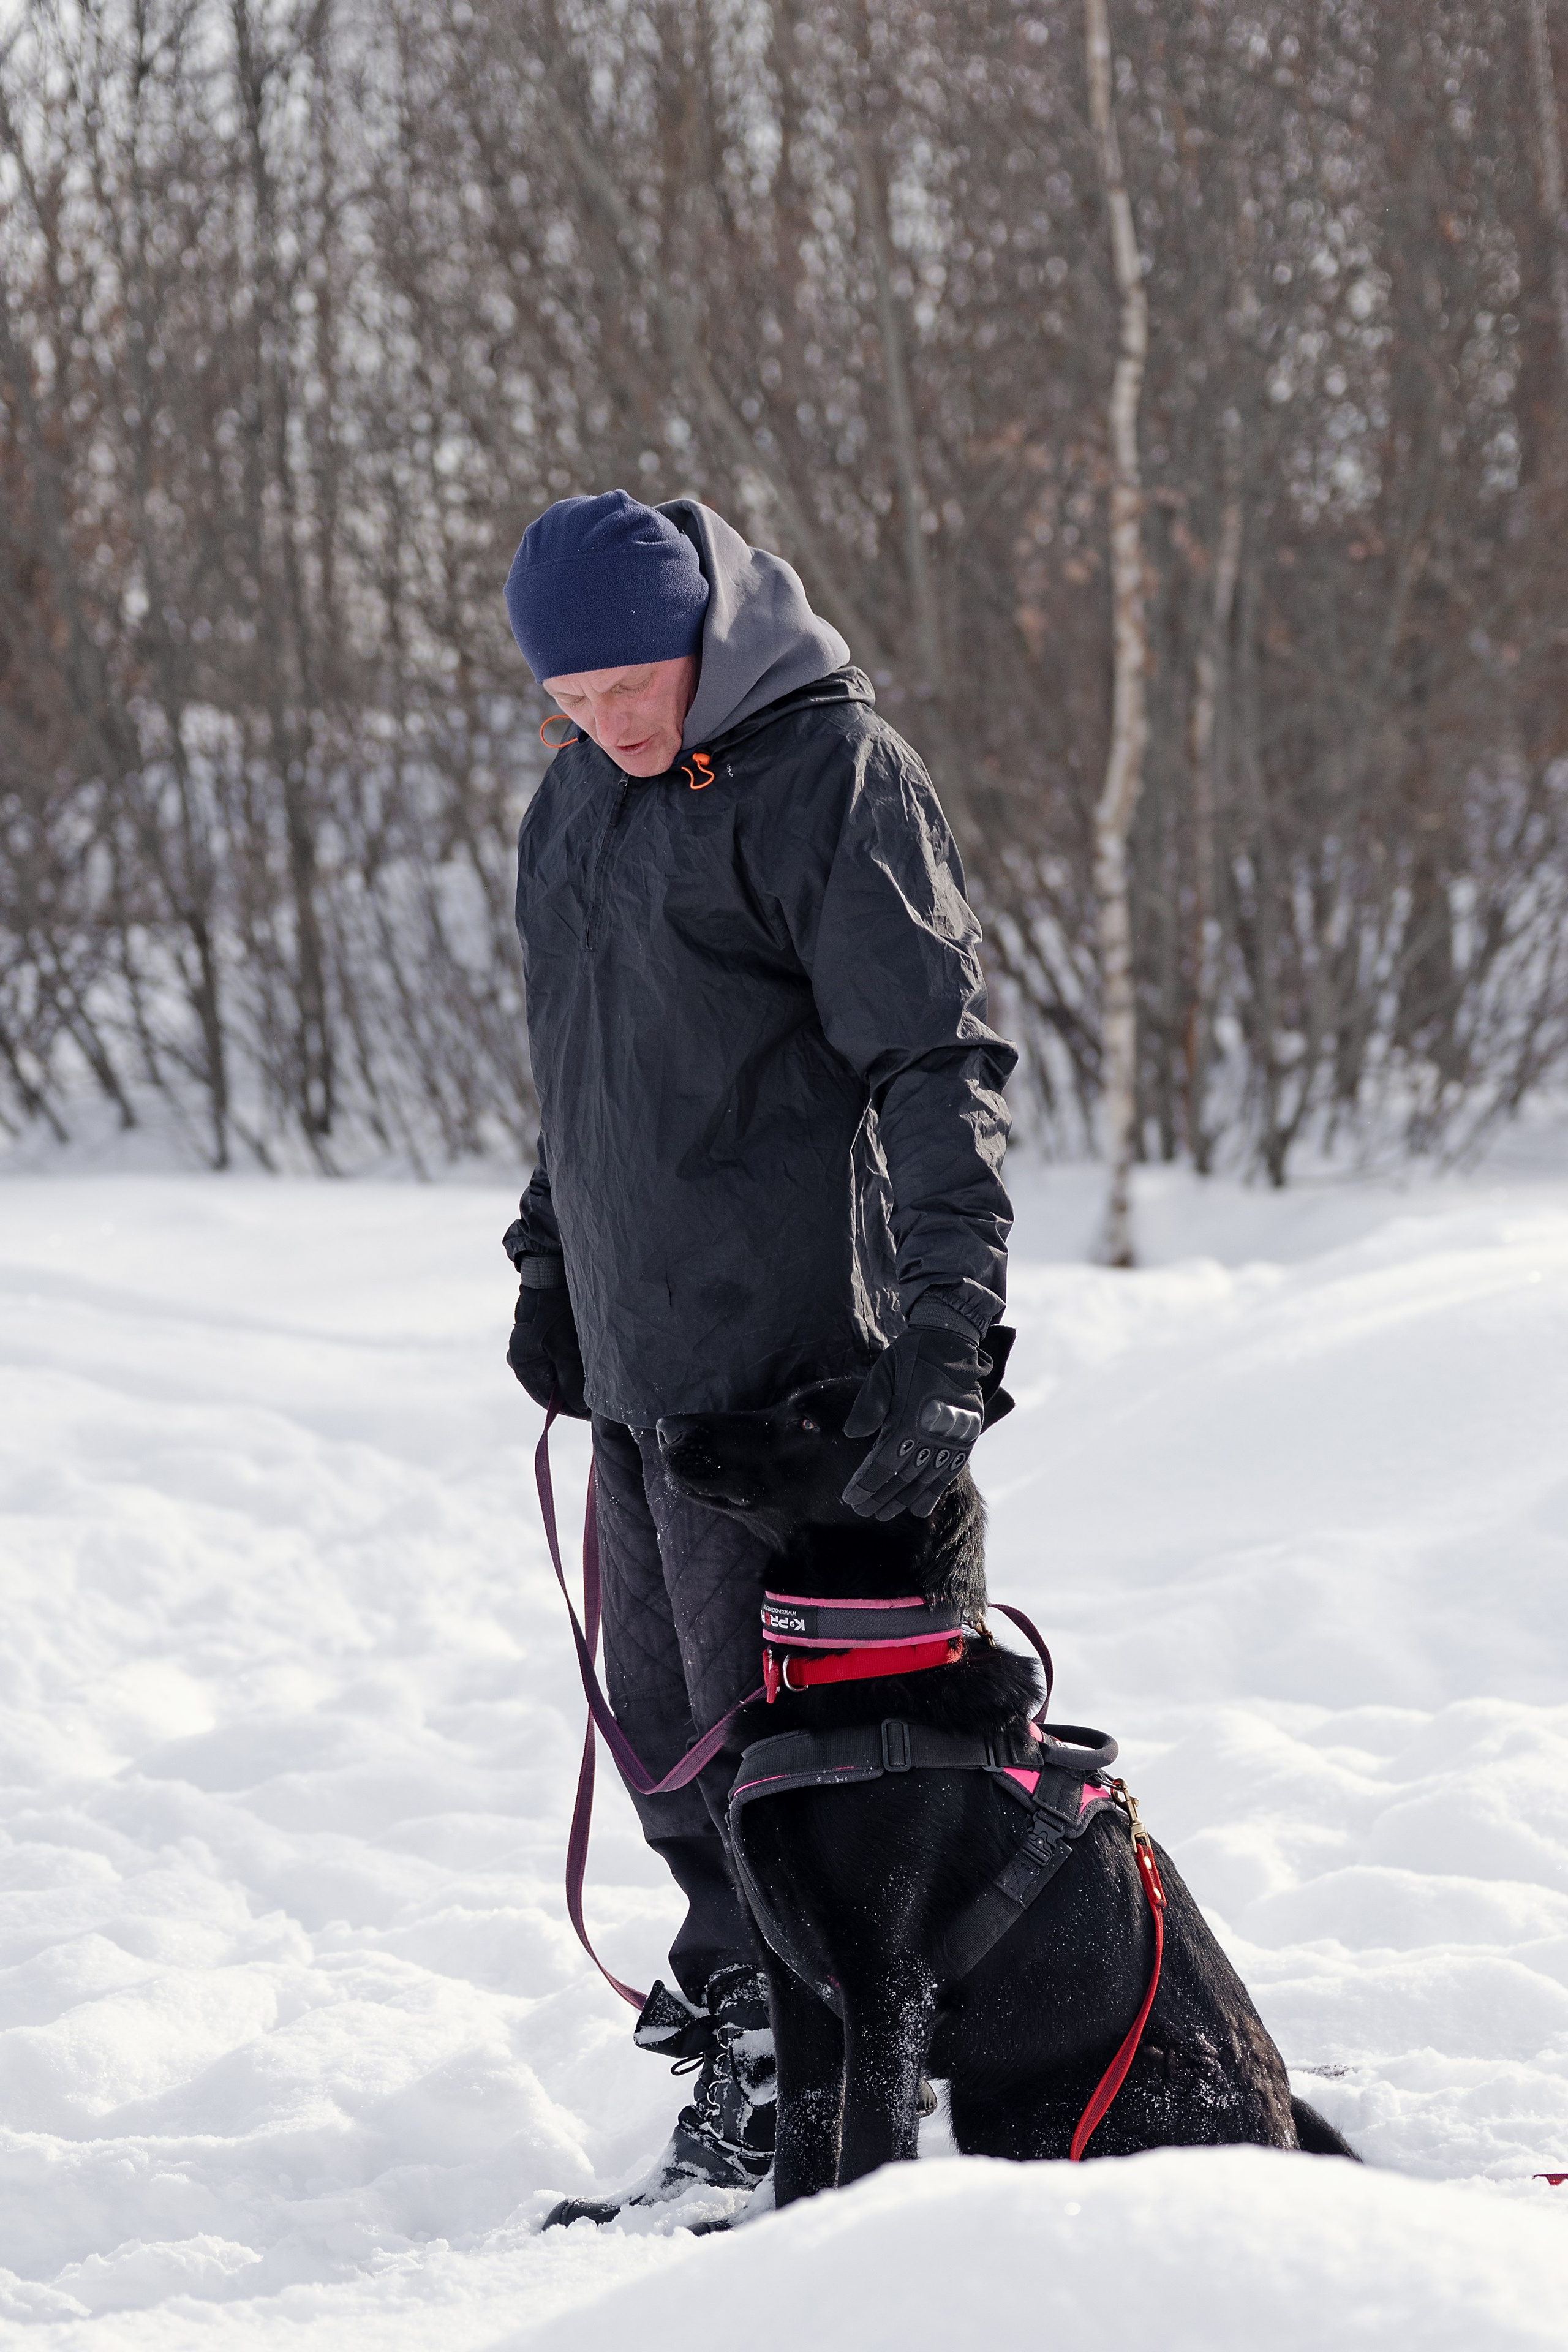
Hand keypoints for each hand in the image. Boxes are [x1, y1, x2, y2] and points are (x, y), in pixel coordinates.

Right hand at [507, 1262, 588, 1416]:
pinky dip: (572, 1362)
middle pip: (553, 1388)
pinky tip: (589, 1359)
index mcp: (524, 1366)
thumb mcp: (567, 1348)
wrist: (549, 1271)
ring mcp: (530, 1348)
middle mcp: (522, 1360)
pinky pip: (557, 1358)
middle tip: (602, 1396)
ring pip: (557, 1373)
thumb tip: (579, 1407)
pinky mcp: (539, 1337)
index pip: (550, 1402)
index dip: (574, 1409)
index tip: (596, 1413)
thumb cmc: (557, 1310)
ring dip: (576, 1378)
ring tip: (600, 1378)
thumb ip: (572, 1381)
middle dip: (577, 1393)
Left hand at [840, 1324, 984, 1520]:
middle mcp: (933, 1432)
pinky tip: (920, 1509)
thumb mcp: (883, 1371)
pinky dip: (933, 1492)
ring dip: (902, 1500)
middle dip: (880, 1497)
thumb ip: (869, 1403)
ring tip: (884, 1514)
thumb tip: (852, 1434)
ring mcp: (952, 1437)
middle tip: (863, 1511)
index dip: (867, 1483)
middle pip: (902, 1476)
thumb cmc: (911, 1355)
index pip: (884, 1462)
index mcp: (910, 1417)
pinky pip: (949, 1472)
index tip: (850, 1498)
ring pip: (924, 1480)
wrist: (953, 1341)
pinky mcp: (966, 1438)